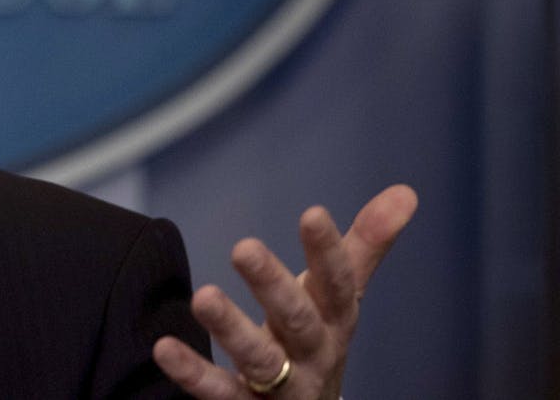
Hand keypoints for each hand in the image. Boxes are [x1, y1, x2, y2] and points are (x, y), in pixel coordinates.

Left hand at [152, 184, 416, 399]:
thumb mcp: (339, 294)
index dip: (328, 251)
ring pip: (258, 358)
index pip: (339, 285)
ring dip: (231, 329)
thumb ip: (366, 244)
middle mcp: (312, 353)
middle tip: (243, 247)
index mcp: (334, 320)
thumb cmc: (318, 335)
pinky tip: (163, 347)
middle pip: (297, 320)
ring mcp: (281, 385)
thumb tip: (407, 191)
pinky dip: (192, 373)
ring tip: (202, 297)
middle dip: (274, 286)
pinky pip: (220, 393)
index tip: (312, 213)